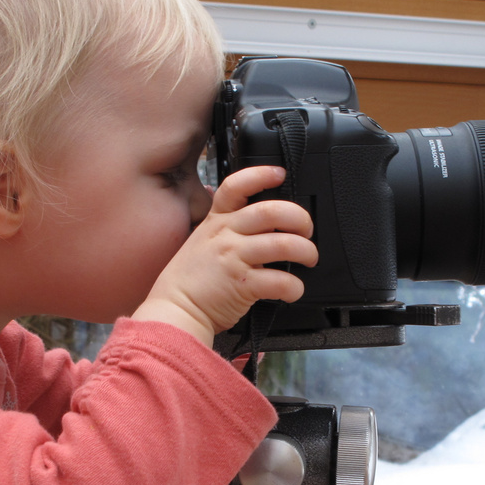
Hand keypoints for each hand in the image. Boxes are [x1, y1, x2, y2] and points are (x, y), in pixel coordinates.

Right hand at [133, 166, 317, 344]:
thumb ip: (228, 229)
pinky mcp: (243, 284)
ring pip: (284, 244)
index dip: (261, 175)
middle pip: (271, 211)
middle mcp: (226, 234)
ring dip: (306, 251)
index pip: (236, 186)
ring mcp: (234, 258)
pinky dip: (295, 287)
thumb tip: (262, 224)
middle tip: (307, 230)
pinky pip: (280, 280)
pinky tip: (293, 290)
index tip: (280, 174)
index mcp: (216, 221)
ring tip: (309, 258)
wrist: (175, 310)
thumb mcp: (202, 242)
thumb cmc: (190, 280)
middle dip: (300, 218)